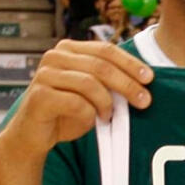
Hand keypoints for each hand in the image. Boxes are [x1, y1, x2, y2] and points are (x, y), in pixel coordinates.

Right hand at [7, 40, 153, 157]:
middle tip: (145, 101)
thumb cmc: (66, 113)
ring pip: (90, 84)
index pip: (106, 50)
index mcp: (69, 49)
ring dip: (107, 103)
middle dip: (127, 84)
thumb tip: (142, 81)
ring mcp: (45, 74)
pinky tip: (93, 121)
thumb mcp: (91, 93)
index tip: (150, 78)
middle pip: (101, 66)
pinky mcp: (40, 96)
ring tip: (109, 116)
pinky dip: (90, 114)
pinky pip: (76, 103)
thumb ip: (108, 82)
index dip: (130, 63)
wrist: (34, 135)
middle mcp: (55, 56)